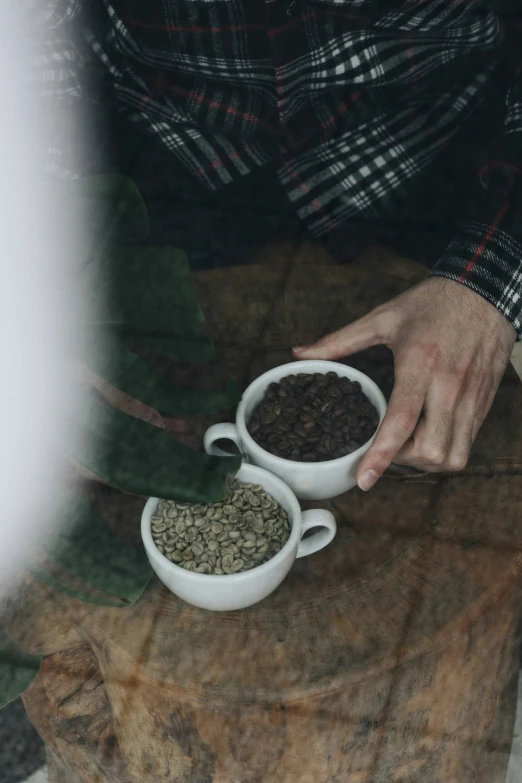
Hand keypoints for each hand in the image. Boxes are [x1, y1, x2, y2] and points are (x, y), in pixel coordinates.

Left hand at [293, 277, 515, 489]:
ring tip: (408, 445)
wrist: (485, 290)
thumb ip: (339, 341)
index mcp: (420, 364)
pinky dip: (447, 450)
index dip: (381, 456)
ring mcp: (471, 396)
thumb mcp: (382, 317)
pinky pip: (469, 443)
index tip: (364, 479)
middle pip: (431, 451)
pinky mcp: (485, 401)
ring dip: (427, 462)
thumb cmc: (432, 302)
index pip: (401, 422)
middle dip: (404, 462)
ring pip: (454, 456)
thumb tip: (300, 353)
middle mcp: (449, 385)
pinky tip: (429, 434)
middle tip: (386, 450)